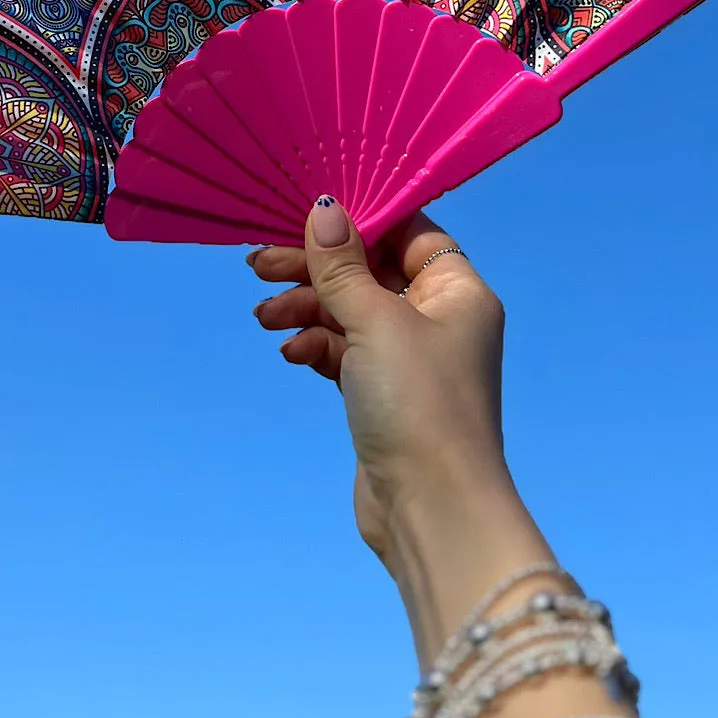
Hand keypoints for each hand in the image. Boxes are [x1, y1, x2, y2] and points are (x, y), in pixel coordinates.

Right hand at [248, 199, 511, 568]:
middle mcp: (439, 319)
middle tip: (260, 264)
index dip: (361, 219)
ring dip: (307, 309)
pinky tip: (293, 353)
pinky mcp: (384, 396)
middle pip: (370, 272)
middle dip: (315, 268)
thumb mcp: (376, 321)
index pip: (408, 232)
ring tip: (265, 316)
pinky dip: (318, 346)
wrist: (431, 509)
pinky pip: (345, 353)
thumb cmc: (418, 402)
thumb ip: (343, 266)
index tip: (308, 212)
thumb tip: (326, 209)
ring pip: (351, 313)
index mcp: (457, 291)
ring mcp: (410, 361)